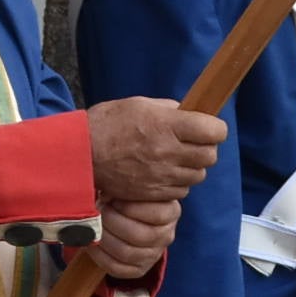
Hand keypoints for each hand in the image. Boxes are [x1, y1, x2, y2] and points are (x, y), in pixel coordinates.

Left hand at [86, 197, 178, 279]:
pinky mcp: (138, 270)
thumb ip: (124, 187)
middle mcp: (166, 236)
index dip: (129, 207)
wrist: (128, 217)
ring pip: (126, 253)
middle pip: (140, 236)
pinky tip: (91, 243)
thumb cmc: (128, 198)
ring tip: (93, 226)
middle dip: (112, 222)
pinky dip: (99, 256)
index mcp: (171, 212)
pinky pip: (117, 269)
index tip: (112, 199)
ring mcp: (153, 255)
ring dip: (104, 238)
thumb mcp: (132, 188)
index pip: (157, 214)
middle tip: (99, 212)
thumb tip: (107, 195)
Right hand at [88, 99, 225, 203]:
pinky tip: (164, 173)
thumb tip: (188, 114)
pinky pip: (181, 191)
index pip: (214, 131)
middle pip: (210, 156)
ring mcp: (162, 175)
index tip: (209, 127)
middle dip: (206, 148)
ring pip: (198, 175)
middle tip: (193, 143)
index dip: (215, 128)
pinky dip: (178, 183)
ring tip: (175, 158)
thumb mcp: (139, 105)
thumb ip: (169, 110)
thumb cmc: (107, 124)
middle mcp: (168, 151)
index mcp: (167, 125)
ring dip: (192, 167)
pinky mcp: (153, 192)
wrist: (80, 155)